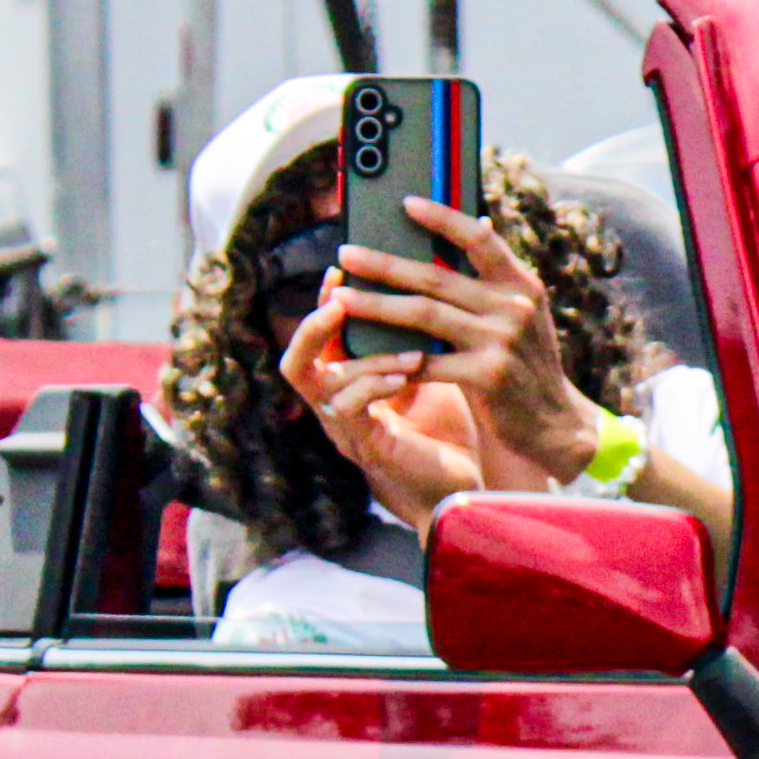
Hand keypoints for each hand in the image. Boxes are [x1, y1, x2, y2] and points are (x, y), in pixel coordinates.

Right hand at [280, 294, 560, 535]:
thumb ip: (419, 335)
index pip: (318, 340)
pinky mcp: (366, 450)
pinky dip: (374, 385)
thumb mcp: (430, 373)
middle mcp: (336, 407)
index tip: (341, 270)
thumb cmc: (445, 431)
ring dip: (366, 359)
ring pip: (325, 384)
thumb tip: (437, 279)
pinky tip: (406, 375)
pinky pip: (351, 410)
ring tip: (410, 350)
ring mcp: (346, 431)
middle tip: (340, 298)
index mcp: (346, 385)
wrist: (464, 489)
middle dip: (312, 327)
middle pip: (294, 362)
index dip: (322, 304)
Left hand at [326, 196, 600, 480]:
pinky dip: (390, 361)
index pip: (479, 238)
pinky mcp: (487, 376)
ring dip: (377, 305)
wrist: (554, 423)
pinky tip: (361, 356)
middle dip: (385, 264)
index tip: (406, 202)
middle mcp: (514, 307)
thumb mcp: (522, 314)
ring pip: (424, 315)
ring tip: (341, 298)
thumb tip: (480, 223)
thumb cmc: (525, 364)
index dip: (442, 217)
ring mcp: (502, 341)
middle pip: (437, 277)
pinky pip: (426, 363)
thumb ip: (496, 278)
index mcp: (521, 284)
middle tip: (346, 253)